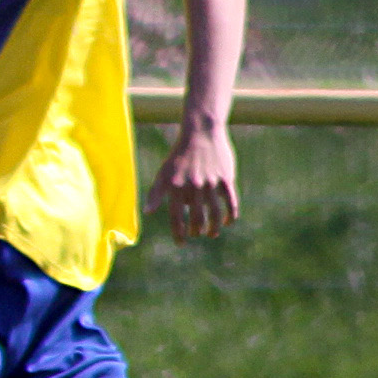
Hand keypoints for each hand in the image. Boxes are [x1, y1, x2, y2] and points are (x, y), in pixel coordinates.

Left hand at [159, 115, 239, 240]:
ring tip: (211, 233)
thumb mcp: (163, 173)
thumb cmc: (179, 156)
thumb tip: (147, 212)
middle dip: (196, 231)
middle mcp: (193, 187)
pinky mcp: (226, 179)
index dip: (179, 233)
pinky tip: (228, 222)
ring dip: (213, 228)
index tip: (181, 243)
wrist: (201, 134)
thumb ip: (155, 193)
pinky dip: (230, 215)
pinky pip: (230, 202)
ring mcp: (211, 184)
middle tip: (196, 234)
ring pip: (214, 214)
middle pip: (196, 218)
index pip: (176, 217)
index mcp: (176, 187)